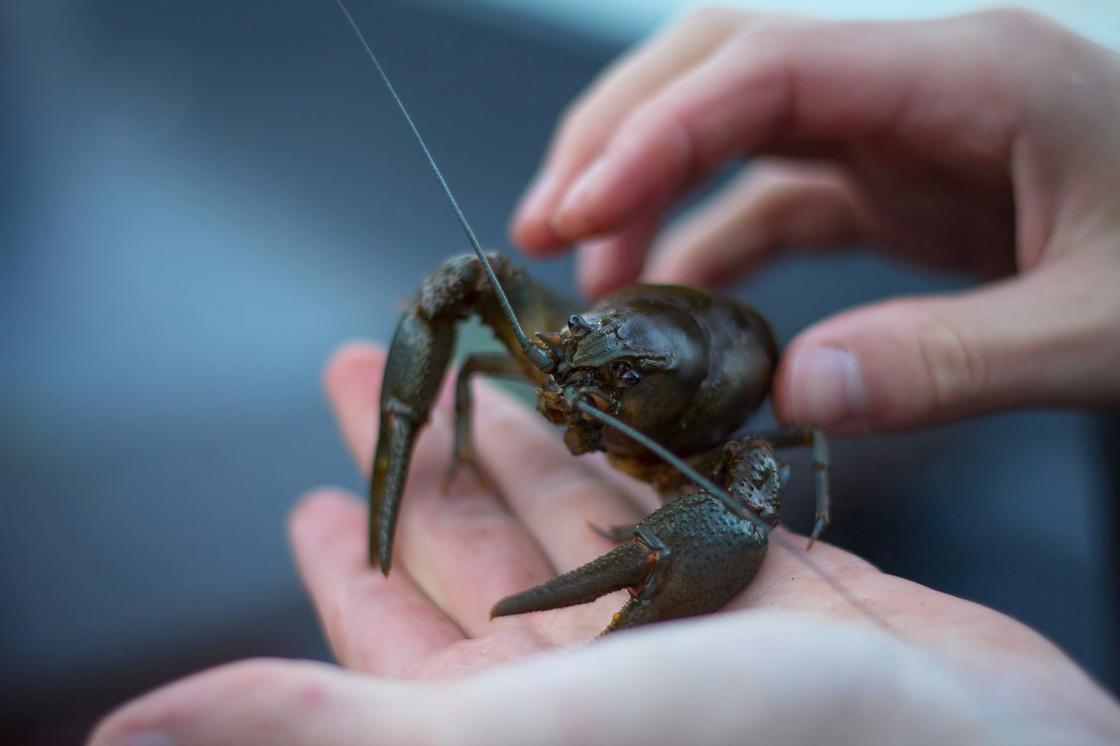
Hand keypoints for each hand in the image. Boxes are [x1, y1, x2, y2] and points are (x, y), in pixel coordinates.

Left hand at [90, 342, 1119, 744]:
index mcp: (505, 719)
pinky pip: (659, 507)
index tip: (308, 498)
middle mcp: (585, 679)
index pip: (394, 635)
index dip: (346, 566)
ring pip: (566, 520)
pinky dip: (621, 459)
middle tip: (369, 383)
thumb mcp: (521, 734)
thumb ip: (338, 724)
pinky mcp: (756, 583)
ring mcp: (674, 628)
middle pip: (473, 556)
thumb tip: (134, 732)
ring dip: (513, 446)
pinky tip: (591, 412)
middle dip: (420, 466)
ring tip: (471, 375)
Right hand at [510, 8, 1119, 432]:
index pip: (766, 66)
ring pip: (730, 124)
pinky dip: (706, 246)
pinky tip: (672, 307)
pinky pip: (771, 198)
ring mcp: (896, 129)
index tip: (575, 215)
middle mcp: (911, 81)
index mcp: (965, 72)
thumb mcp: (1101, 329)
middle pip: (722, 63)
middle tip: (542, 227)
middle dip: (617, 137)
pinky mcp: (891, 182)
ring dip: (647, 191)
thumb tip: (793, 390)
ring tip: (589, 280)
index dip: (655, 133)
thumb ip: (950, 361)